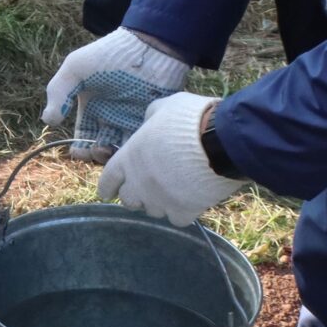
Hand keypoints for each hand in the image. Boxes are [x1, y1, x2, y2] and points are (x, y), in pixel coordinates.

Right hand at [41, 29, 192, 161]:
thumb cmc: (109, 55)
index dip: (79, 150)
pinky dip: (136, 149)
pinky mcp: (152, 121)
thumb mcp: (76, 68)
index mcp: (90, 107)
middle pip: (102, 148)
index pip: (82, 138)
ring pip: (122, 150)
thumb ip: (59, 92)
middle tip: (99, 150)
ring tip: (115, 149)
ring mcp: (132, 120)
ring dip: (116, 156)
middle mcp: (110, 117)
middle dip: (97, 156)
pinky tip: (131, 144)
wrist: (149, 48)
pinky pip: (142, 143)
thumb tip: (48, 121)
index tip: (79, 150)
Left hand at [97, 93, 248, 225]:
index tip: (106, 193)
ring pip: (152, 211)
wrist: (220, 141)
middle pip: (128, 199)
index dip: (107, 187)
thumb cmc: (189, 119)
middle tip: (146, 189)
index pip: (108, 179)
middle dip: (135, 195)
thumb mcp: (164, 107)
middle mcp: (139, 182)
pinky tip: (189, 203)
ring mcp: (160, 199)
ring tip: (171, 192)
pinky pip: (177, 219)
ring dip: (158, 203)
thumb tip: (149, 124)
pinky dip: (182, 212)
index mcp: (129, 157)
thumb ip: (151, 118)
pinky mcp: (184, 211)